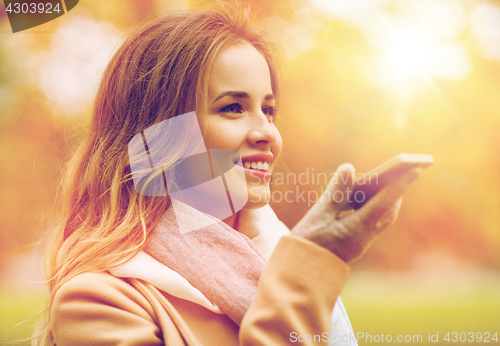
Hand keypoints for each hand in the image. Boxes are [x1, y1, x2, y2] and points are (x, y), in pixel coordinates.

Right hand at [290, 163, 421, 262]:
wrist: (299, 272)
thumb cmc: (307, 243)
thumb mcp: (319, 213)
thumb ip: (336, 190)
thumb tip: (349, 168)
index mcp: (358, 229)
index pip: (384, 203)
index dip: (399, 184)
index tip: (414, 170)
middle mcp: (364, 238)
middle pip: (387, 213)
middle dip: (395, 193)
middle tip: (401, 174)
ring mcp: (359, 244)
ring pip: (379, 221)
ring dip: (384, 202)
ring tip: (384, 185)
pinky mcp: (353, 246)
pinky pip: (370, 226)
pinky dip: (371, 211)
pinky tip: (363, 202)